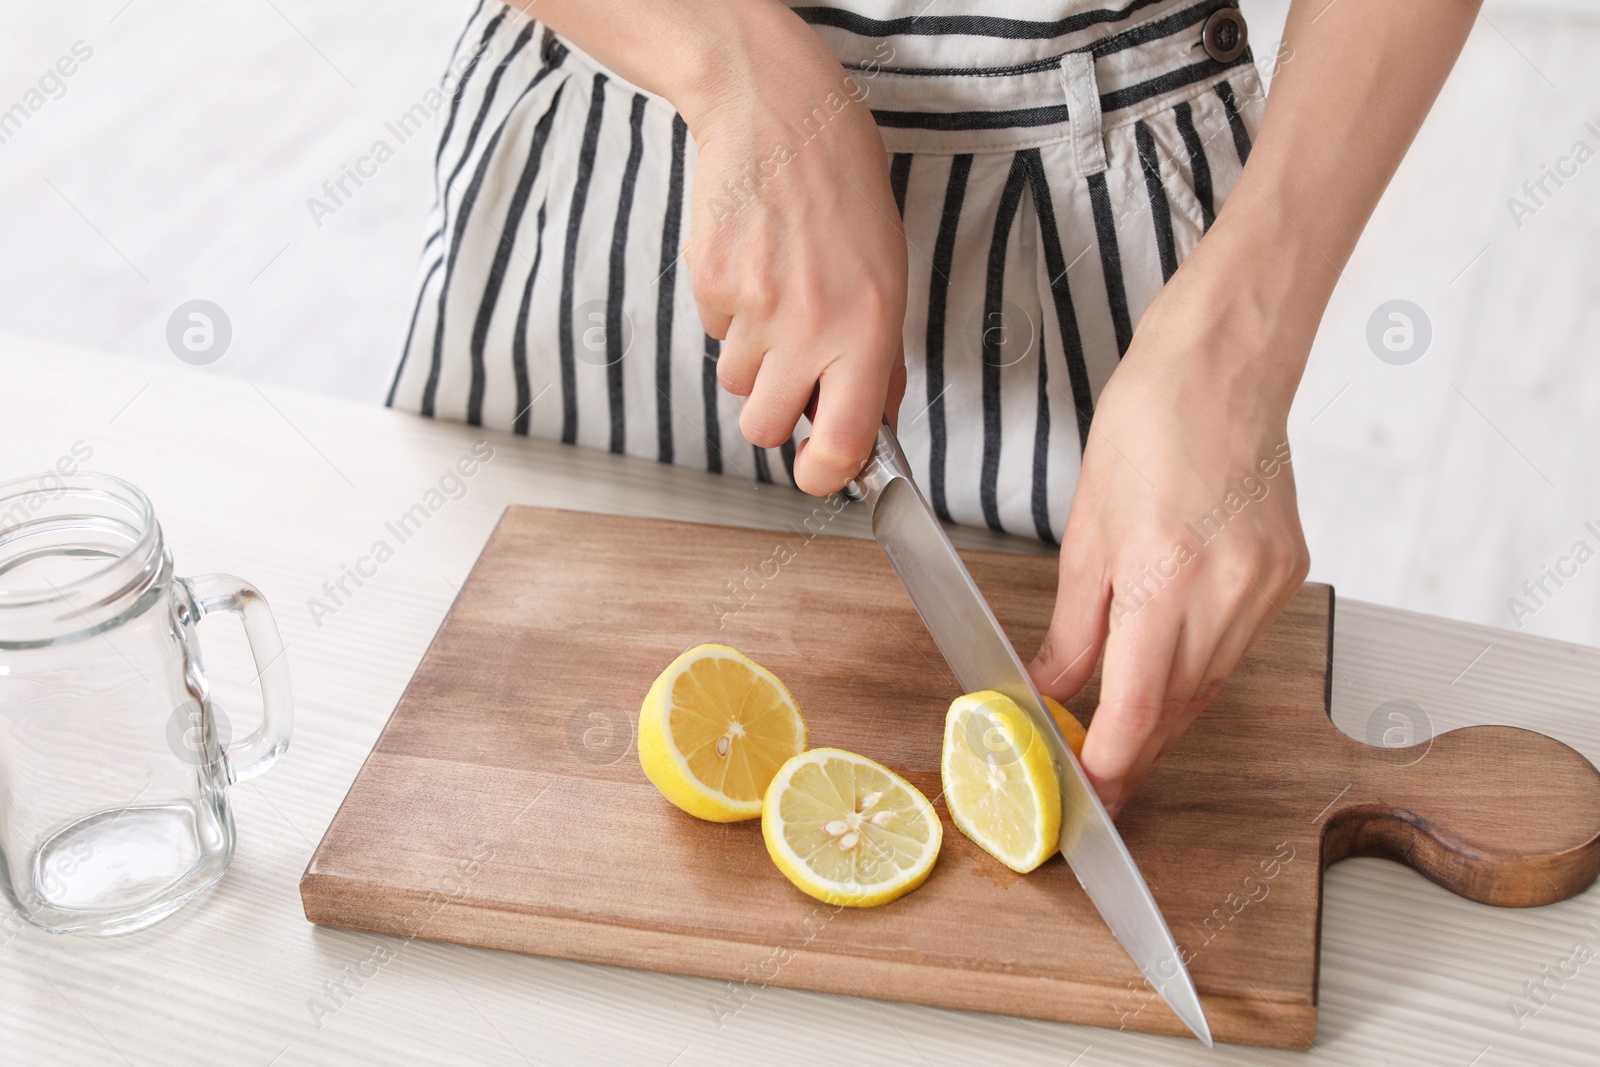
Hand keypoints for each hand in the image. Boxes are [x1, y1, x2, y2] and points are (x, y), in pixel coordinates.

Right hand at [678, 6, 907, 493]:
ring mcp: (755, 305)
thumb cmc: (845, 192)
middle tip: (791, 374)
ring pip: (735, 382)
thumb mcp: (889, 275)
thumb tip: (873, 422)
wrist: (781, 116)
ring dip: (753, 357)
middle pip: (765, 428)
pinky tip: (753, 266)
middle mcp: (812, 323)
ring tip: (777, 296)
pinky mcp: (711, 283)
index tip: (818, 473)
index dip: (823, 475)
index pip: (843, 441)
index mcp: (870, 327)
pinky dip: (729, 314)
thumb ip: (882, 358)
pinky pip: (714, 333)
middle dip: (773, 414)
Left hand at [1026, 263, 1311, 816]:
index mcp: (1164, 575)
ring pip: (1210, 684)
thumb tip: (1052, 689)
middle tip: (1094, 773)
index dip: (1112, 765)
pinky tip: (1169, 665)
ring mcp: (1265, 584)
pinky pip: (1236, 646)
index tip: (1088, 794)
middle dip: (1134, 748)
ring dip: (1165, 712)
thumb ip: (1073, 626)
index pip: (1138, 708)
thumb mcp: (1086, 530)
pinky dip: (1197, 667)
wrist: (1222, 368)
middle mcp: (1226, 589)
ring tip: (1121, 724)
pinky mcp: (1287, 574)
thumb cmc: (1147, 425)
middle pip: (1178, 708)